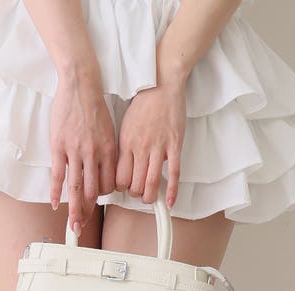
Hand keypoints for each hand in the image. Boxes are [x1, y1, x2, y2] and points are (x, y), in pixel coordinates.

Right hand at [49, 65, 116, 235]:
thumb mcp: (109, 131)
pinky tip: (56, 205)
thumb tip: (103, 171)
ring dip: (75, 210)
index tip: (96, 204)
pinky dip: (56, 192)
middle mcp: (93, 154)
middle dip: (88, 212)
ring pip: (76, 188)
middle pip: (92, 191)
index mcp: (108, 150)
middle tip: (82, 226)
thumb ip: (106, 152)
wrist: (80, 83)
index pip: (109, 184)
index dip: (102, 196)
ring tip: (73, 226)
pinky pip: (58, 175)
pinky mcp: (59, 146)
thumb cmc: (94, 105)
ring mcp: (75, 151)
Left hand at [115, 77, 185, 207]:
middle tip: (138, 192)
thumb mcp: (125, 125)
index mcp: (125, 142)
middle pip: (134, 184)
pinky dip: (172, 192)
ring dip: (150, 196)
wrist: (162, 83)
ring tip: (150, 198)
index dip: (120, 188)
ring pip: (152, 183)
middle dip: (135, 193)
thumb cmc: (143, 103)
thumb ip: (124, 147)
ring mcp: (159, 147)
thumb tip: (125, 167)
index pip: (119, 177)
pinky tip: (170, 203)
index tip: (124, 187)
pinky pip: (173, 174)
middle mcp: (140, 147)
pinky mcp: (175, 145)